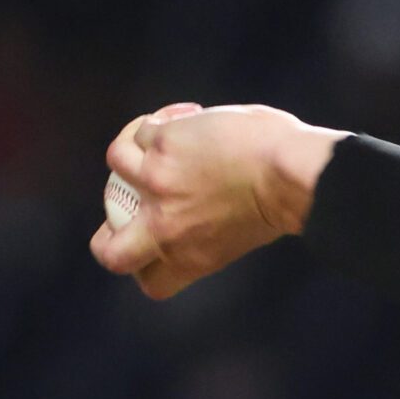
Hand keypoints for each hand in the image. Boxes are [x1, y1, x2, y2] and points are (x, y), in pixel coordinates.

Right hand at [88, 103, 343, 298]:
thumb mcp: (237, 232)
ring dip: (137, 147)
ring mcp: (156, 186)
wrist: (293, 174)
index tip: (162, 240)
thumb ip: (204, 231)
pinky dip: (161, 120)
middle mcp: (166, 229)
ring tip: (172, 137)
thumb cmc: (284, 199)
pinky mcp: (159, 147)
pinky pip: (141, 131)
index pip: (150, 282)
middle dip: (109, 230)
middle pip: (107, 252)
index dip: (146, 265)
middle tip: (137, 202)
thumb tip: (192, 204)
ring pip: (114, 166)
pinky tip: (191, 115)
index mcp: (191, 259)